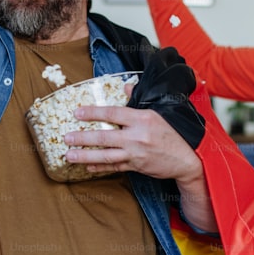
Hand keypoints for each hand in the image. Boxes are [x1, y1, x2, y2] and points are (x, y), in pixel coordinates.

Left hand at [64, 99, 214, 231]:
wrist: (186, 159)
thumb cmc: (171, 134)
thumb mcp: (157, 113)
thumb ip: (137, 100)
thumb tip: (124, 86)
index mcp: (142, 119)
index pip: (112, 113)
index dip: (93, 112)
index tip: (77, 113)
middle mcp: (137, 136)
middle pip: (104, 136)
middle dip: (82, 138)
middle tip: (67, 137)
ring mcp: (135, 153)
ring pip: (105, 155)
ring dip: (85, 156)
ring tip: (69, 155)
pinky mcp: (136, 166)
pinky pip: (113, 167)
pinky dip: (99, 167)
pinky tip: (87, 167)